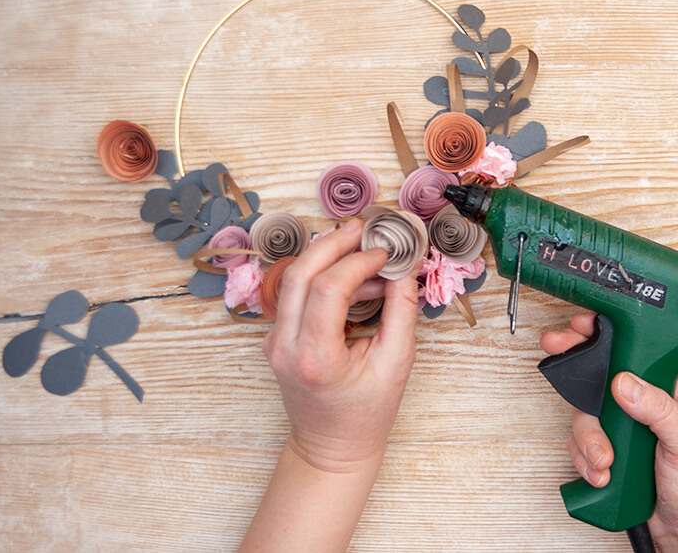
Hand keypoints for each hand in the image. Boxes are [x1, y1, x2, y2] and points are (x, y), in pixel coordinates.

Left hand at [241, 218, 419, 552]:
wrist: (331, 448)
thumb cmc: (366, 414)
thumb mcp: (396, 364)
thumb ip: (402, 312)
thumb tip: (403, 269)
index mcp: (316, 357)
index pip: (329, 287)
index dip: (358, 261)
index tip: (386, 254)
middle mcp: (285, 346)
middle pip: (299, 272)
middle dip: (333, 244)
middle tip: (364, 230)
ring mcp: (274, 342)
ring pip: (291, 279)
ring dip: (326, 258)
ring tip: (363, 252)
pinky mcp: (276, 338)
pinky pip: (294, 294)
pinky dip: (321, 277)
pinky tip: (351, 278)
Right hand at [542, 313, 677, 551]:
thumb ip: (659, 409)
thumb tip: (624, 383)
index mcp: (666, 387)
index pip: (632, 349)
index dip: (604, 335)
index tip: (580, 327)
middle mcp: (639, 401)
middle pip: (596, 377)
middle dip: (575, 377)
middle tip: (557, 357)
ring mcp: (619, 426)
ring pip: (583, 415)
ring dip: (587, 440)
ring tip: (605, 462)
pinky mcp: (606, 450)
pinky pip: (579, 445)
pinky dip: (584, 460)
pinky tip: (601, 475)